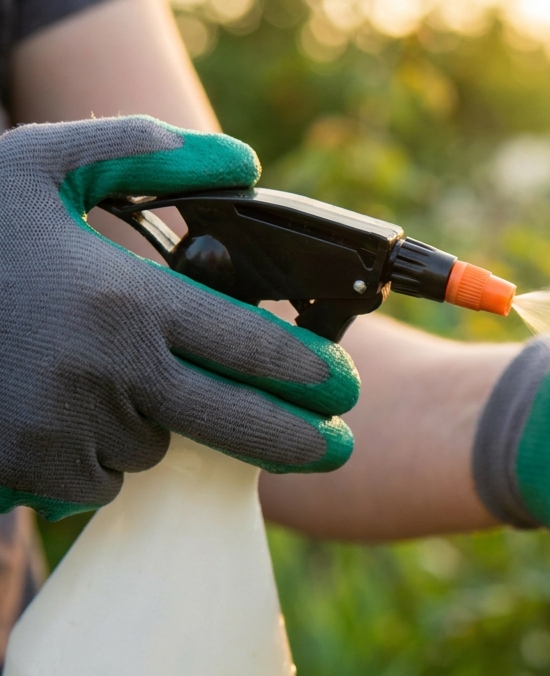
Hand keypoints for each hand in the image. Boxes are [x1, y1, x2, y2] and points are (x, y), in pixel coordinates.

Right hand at [0, 116, 360, 519]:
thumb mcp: (39, 168)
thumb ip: (144, 152)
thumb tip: (242, 161)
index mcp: (126, 299)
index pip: (255, 348)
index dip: (312, 374)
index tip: (347, 388)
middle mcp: (109, 374)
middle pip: (238, 425)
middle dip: (298, 441)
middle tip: (335, 448)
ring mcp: (66, 430)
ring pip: (152, 446)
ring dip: (152, 422)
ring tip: (101, 376)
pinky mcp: (26, 472)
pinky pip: (93, 479)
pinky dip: (93, 454)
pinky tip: (58, 410)